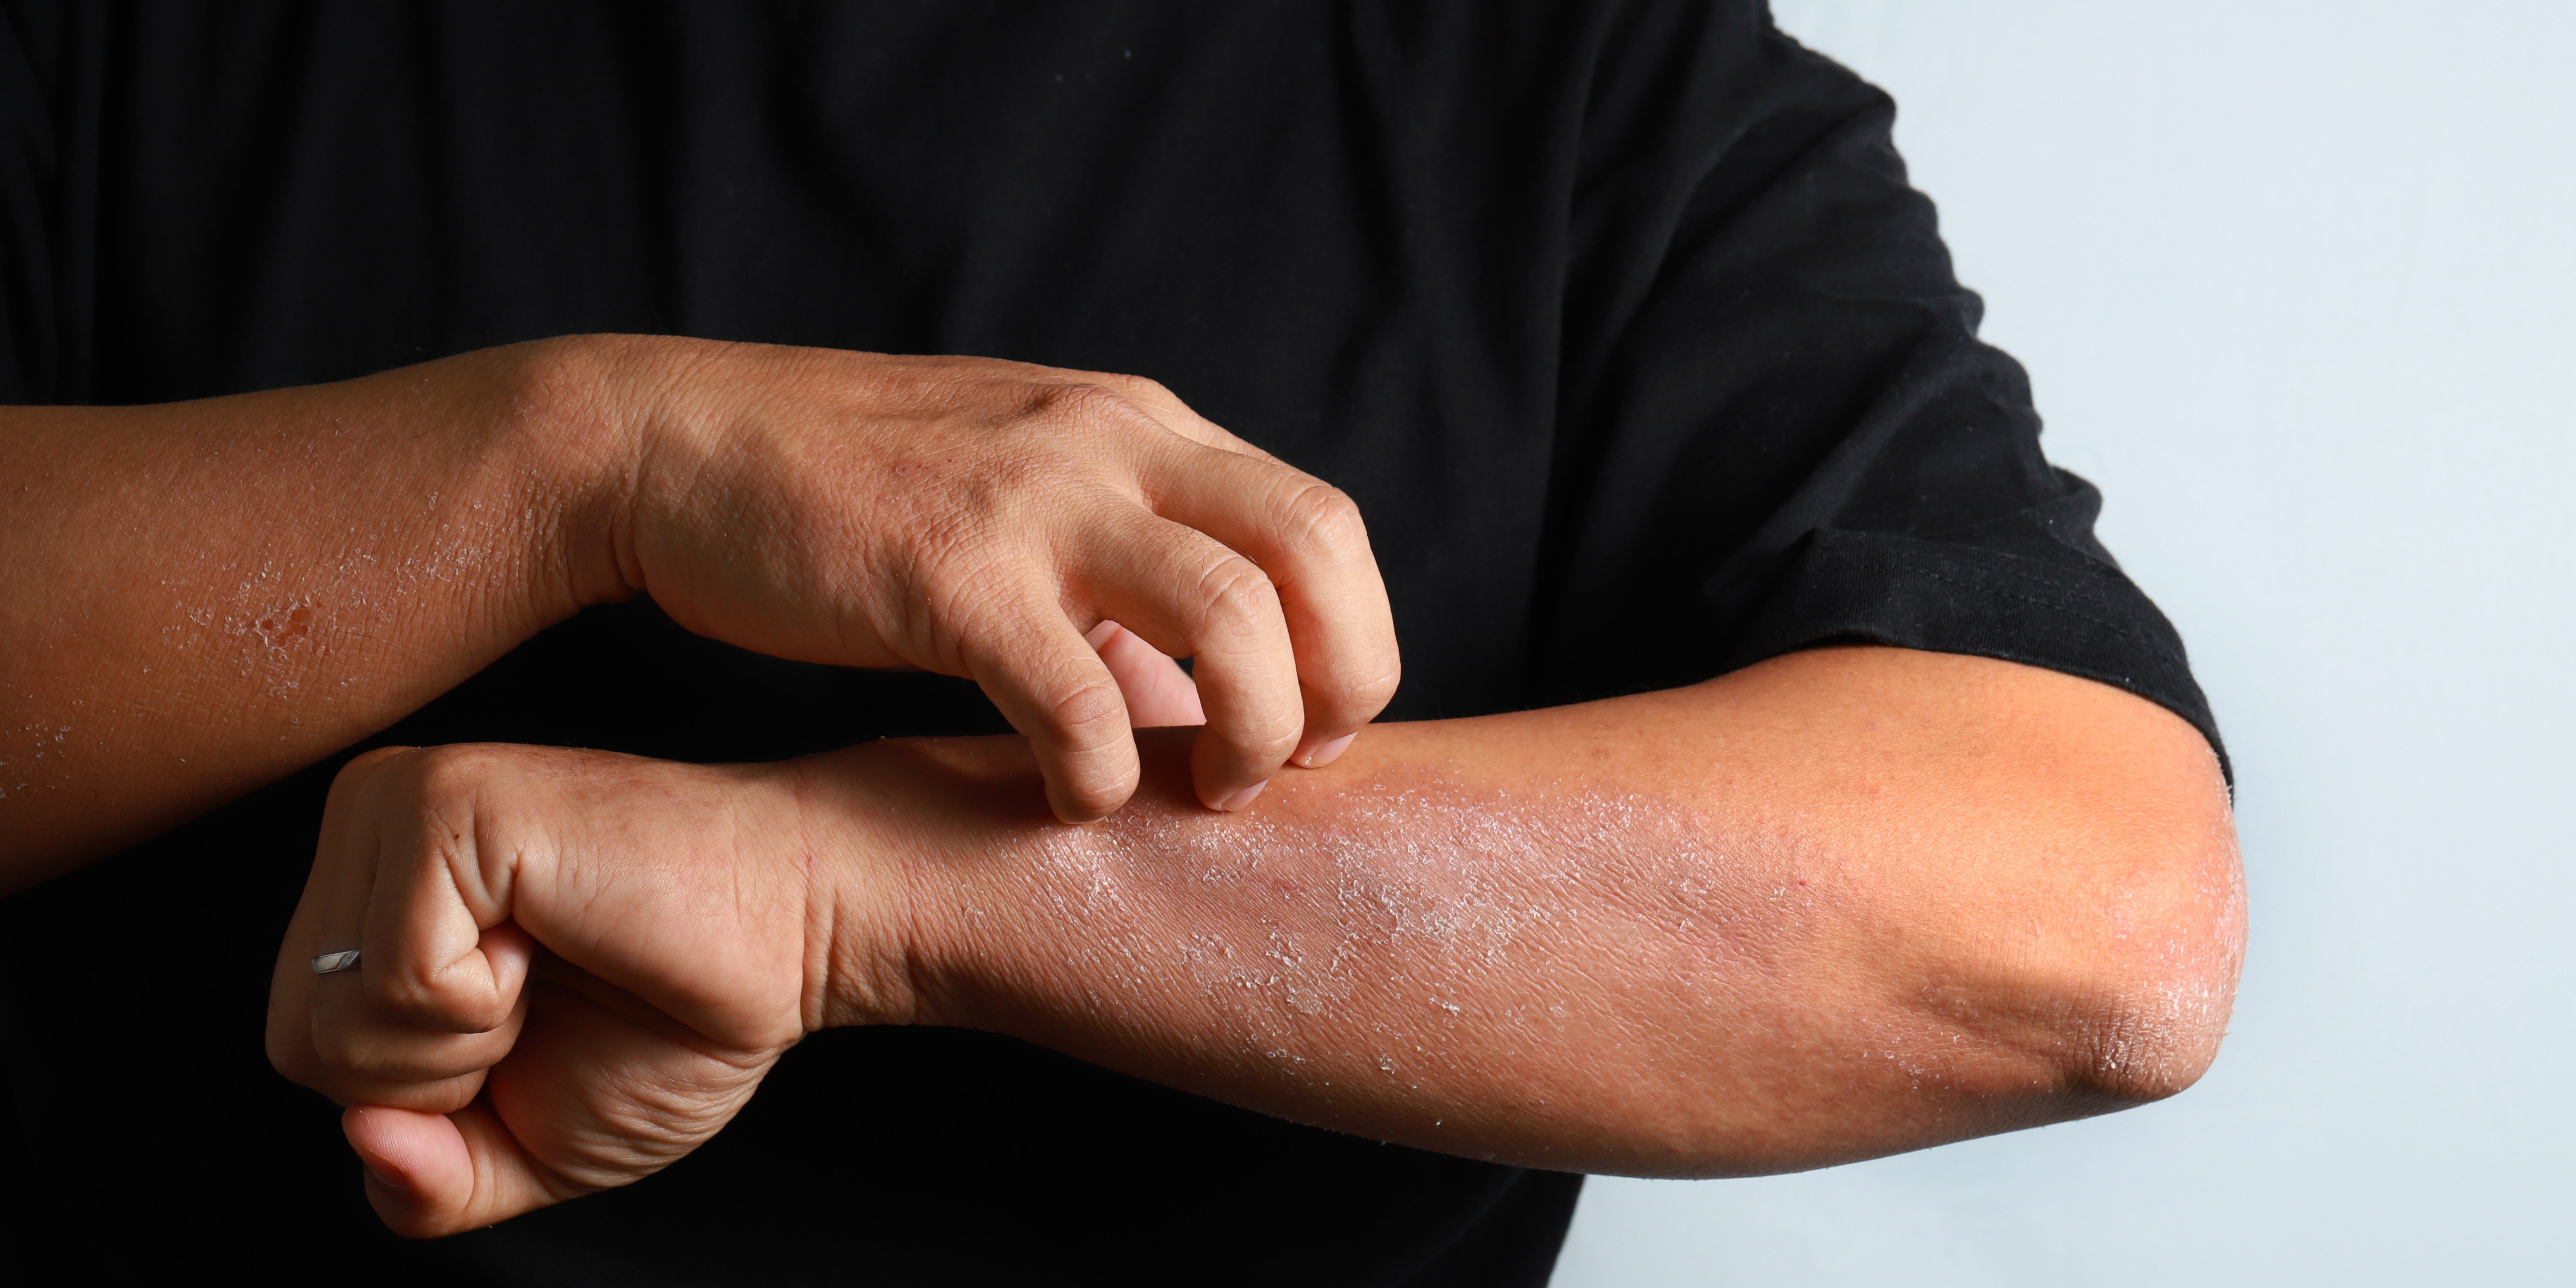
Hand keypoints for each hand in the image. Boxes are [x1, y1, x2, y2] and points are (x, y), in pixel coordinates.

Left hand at [264, 742, 912, 1236]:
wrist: (796, 935)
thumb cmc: (676, 1014)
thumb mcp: (526, 1145)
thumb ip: (423, 1180)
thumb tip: (360, 1138)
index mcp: (368, 878)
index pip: (301, 1048)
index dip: (422, 1094)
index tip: (529, 1022)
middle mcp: (367, 816)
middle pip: (301, 1040)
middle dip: (435, 1077)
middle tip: (544, 998)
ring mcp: (401, 799)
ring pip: (337, 1013)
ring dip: (464, 1041)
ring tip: (550, 962)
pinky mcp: (449, 803)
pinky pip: (397, 978)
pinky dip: (485, 1000)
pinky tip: (552, 935)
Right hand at [584, 339, 1396, 819]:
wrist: (679, 446)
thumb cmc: (851, 489)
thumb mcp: (1019, 488)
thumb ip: (1117, 568)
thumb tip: (1188, 690)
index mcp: (1137, 425)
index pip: (1320, 521)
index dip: (1351, 634)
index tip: (1321, 721)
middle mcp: (1109, 444)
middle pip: (1314, 550)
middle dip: (1340, 679)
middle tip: (1292, 766)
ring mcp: (1033, 502)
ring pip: (1232, 617)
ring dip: (1249, 728)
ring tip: (1208, 792)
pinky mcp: (950, 575)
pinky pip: (1083, 697)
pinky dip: (1104, 772)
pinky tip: (1074, 802)